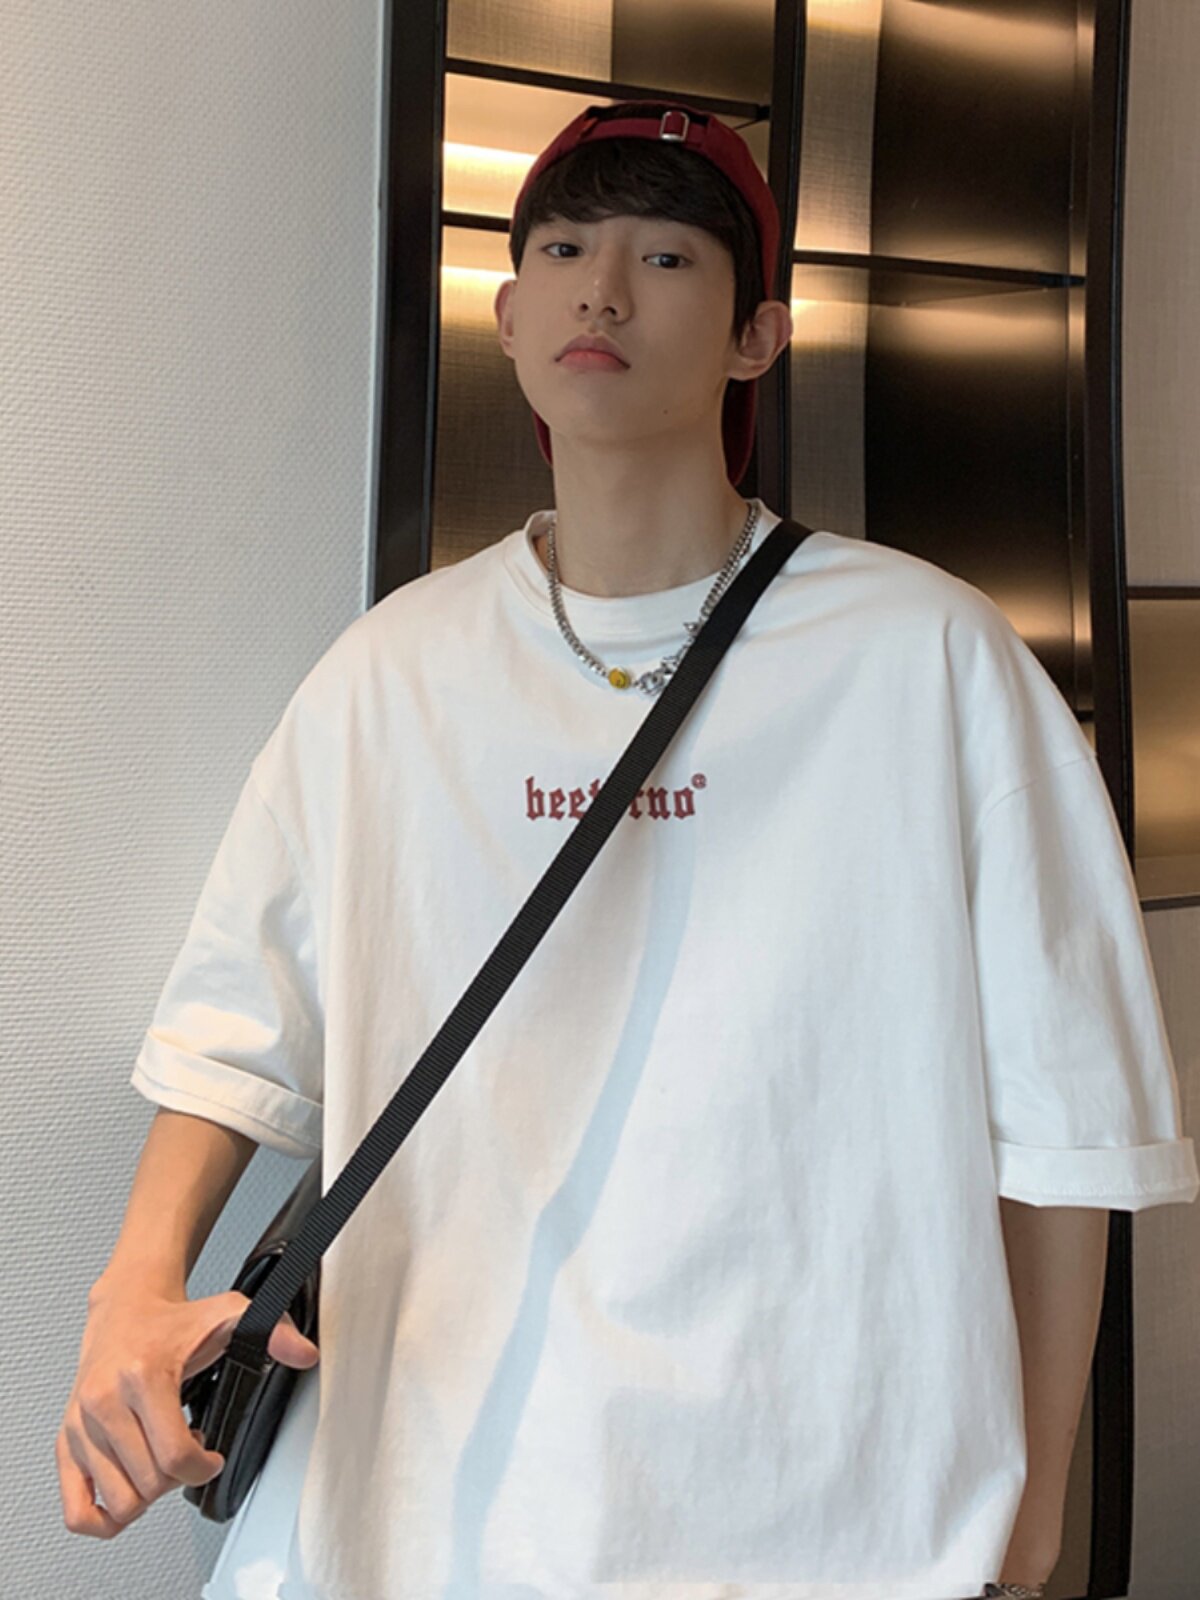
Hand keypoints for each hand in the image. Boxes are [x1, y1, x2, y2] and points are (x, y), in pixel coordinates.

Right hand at [56, 1284, 317, 1537]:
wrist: (124, 1308)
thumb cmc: (172, 1321)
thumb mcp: (229, 1314)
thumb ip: (273, 1332)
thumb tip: (305, 1354)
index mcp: (142, 1377)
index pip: (174, 1457)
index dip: (203, 1467)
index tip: (211, 1456)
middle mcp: (103, 1403)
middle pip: (149, 1483)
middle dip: (178, 1478)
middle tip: (187, 1452)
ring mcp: (80, 1427)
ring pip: (119, 1501)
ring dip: (148, 1494)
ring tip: (161, 1462)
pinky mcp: (65, 1443)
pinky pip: (76, 1511)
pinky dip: (104, 1516)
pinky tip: (129, 1491)